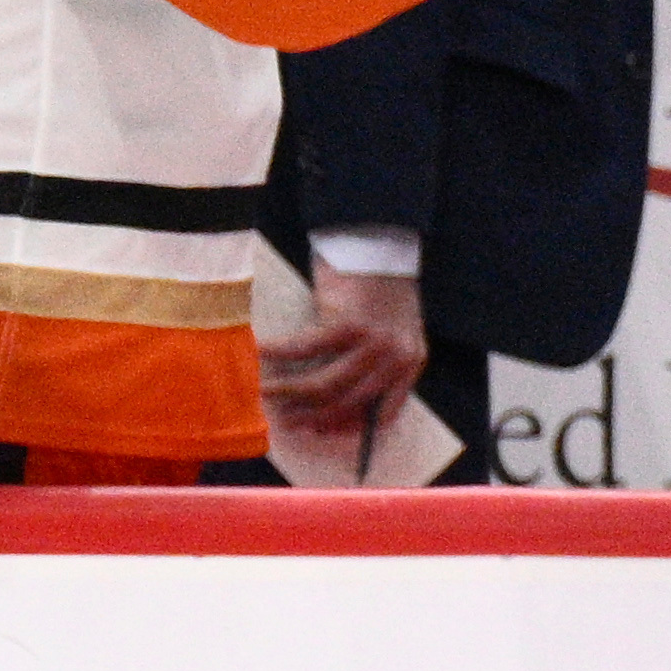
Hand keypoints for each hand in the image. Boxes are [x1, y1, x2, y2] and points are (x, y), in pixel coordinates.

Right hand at [263, 258, 427, 449]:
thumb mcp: (387, 329)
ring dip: (291, 392)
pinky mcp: (349, 323)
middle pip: (349, 403)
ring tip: (266, 391)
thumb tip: (330, 396)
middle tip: (286, 422)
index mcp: (411, 361)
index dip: (349, 428)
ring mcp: (375, 342)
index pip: (382, 413)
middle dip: (313, 417)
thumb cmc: (376, 282)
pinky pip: (306, 348)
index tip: (321, 433)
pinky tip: (260, 350)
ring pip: (325, 383)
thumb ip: (371, 360)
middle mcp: (397, 356)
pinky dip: (279, 352)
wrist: (379, 238)